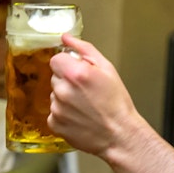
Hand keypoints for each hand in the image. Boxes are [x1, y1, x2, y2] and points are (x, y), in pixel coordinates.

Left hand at [48, 34, 138, 156]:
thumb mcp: (107, 69)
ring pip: (54, 95)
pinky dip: (63, 114)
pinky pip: (54, 113)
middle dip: (67, 82)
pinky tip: (79, 116)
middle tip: (86, 92)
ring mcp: (58, 108)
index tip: (78, 73)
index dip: (68, 65)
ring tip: (85, 106)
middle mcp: (64, 91)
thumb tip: (66, 38)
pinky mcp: (55, 124)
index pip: (56, 59)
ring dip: (65, 98)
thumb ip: (84, 49)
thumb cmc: (117, 104)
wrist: (120, 134)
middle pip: (55, 77)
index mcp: (76, 74)